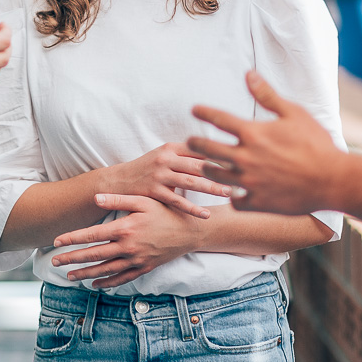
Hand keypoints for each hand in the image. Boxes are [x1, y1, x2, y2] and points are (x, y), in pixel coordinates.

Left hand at [50, 194, 204, 288]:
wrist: (190, 232)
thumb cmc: (165, 212)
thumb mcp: (142, 200)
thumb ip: (118, 198)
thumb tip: (95, 197)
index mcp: (125, 228)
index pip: (92, 235)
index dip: (72, 239)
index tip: (56, 242)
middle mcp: (128, 247)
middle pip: (94, 255)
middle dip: (72, 259)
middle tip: (54, 261)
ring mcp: (136, 260)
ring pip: (105, 270)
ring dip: (86, 274)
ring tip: (69, 276)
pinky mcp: (144, 268)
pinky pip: (123, 279)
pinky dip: (108, 283)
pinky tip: (95, 285)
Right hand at [99, 143, 231, 218]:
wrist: (118, 181)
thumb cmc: (146, 169)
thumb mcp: (163, 156)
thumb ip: (185, 156)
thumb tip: (214, 156)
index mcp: (170, 147)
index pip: (200, 149)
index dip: (221, 155)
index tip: (241, 161)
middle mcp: (166, 158)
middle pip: (199, 164)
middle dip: (223, 171)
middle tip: (244, 177)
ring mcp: (159, 174)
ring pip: (192, 181)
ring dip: (212, 188)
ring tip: (230, 193)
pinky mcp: (154, 190)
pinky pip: (177, 200)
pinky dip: (193, 208)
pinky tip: (206, 214)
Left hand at [188, 71, 345, 214]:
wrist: (334, 180)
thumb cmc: (316, 144)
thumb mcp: (294, 114)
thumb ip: (268, 95)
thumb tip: (249, 74)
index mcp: (253, 133)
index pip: (218, 119)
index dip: (204, 112)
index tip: (195, 109)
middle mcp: (245, 157)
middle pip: (206, 148)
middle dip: (195, 142)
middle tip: (190, 141)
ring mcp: (249, 182)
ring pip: (215, 174)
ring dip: (208, 168)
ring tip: (207, 165)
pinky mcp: (257, 203)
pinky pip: (234, 201)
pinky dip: (231, 196)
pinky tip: (232, 192)